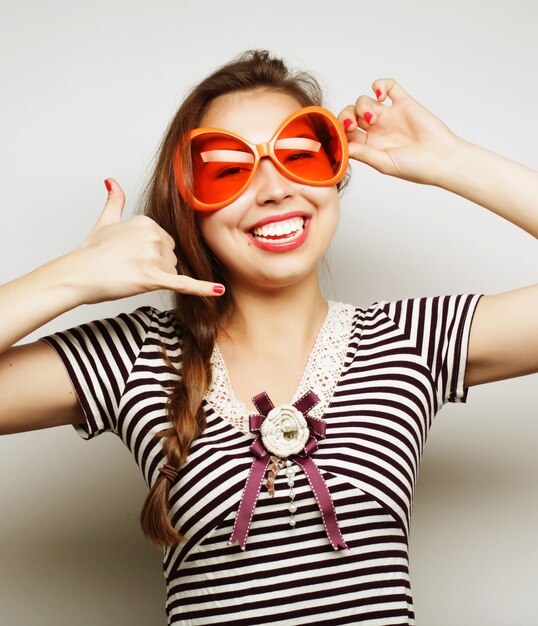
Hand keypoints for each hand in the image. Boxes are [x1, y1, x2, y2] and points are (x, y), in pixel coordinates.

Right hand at [68, 179, 224, 304]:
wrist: (77, 275)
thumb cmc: (91, 253)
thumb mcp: (105, 221)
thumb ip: (115, 201)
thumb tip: (111, 181)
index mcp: (147, 221)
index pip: (166, 242)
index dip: (150, 254)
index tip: (131, 256)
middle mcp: (154, 235)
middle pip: (172, 257)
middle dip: (156, 266)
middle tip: (129, 268)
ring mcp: (154, 256)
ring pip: (172, 272)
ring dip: (157, 278)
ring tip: (132, 275)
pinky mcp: (154, 277)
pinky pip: (185, 284)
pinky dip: (202, 288)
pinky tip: (218, 290)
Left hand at [338, 79, 464, 185]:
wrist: (441, 159)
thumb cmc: (415, 168)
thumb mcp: (383, 163)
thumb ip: (363, 154)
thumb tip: (342, 147)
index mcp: (368, 145)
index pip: (345, 133)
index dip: (339, 131)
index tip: (340, 135)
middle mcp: (376, 129)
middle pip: (350, 114)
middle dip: (346, 117)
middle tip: (353, 126)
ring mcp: (389, 115)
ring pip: (364, 100)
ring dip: (363, 106)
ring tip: (373, 118)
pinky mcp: (403, 102)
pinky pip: (388, 86)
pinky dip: (380, 85)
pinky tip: (380, 94)